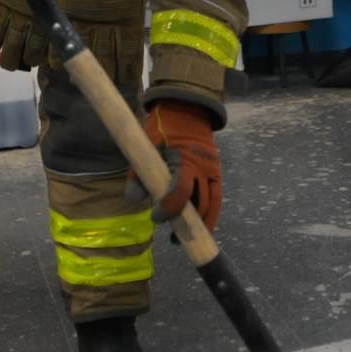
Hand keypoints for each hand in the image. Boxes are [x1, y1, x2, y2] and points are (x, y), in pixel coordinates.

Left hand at [133, 100, 221, 231]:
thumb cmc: (162, 129)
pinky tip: (199, 226)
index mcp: (184, 160)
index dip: (168, 208)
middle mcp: (203, 168)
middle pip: (199, 204)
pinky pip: (216, 199)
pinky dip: (209, 215)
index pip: (180, 191)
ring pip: (211, 205)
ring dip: (201, 225)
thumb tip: (133, 201)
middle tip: (171, 238)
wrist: (187, 111)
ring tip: (184, 239)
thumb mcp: (146, 147)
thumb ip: (138, 174)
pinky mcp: (217, 174)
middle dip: (185, 224)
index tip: (155, 216)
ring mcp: (213, 171)